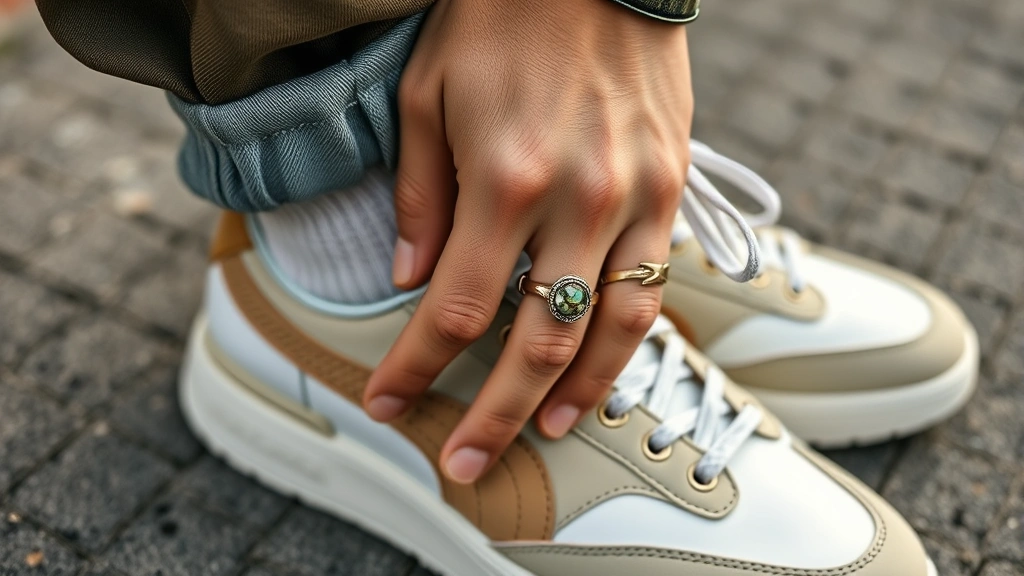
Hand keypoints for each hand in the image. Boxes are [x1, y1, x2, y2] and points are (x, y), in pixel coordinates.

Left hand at [364, 0, 692, 483]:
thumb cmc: (498, 18)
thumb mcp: (426, 93)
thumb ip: (420, 194)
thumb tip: (411, 279)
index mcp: (504, 177)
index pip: (454, 309)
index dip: (414, 368)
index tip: (384, 402)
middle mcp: (578, 201)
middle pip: (536, 342)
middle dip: (491, 414)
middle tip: (463, 464)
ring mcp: (636, 199)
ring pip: (611, 331)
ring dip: (573, 395)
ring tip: (540, 433)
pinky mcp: (671, 189)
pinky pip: (654, 287)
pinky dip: (627, 343)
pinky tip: (600, 370)